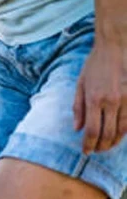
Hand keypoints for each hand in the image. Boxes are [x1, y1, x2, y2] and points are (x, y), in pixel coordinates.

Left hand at [73, 37, 126, 152]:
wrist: (116, 46)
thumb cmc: (95, 64)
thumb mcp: (80, 84)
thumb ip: (78, 107)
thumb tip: (76, 129)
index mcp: (94, 99)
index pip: (91, 131)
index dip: (88, 145)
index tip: (85, 151)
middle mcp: (112, 102)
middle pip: (107, 134)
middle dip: (101, 147)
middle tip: (95, 152)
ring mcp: (126, 99)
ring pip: (122, 130)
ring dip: (114, 142)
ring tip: (106, 147)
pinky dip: (125, 132)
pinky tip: (119, 136)